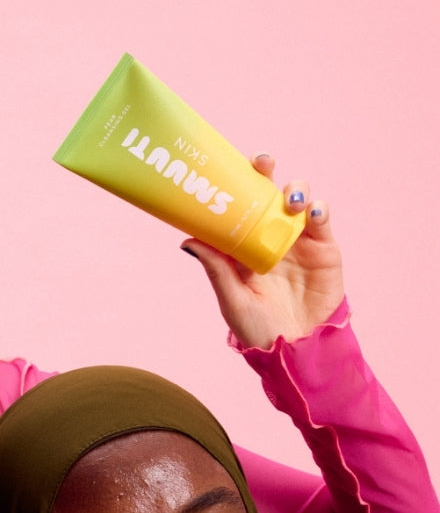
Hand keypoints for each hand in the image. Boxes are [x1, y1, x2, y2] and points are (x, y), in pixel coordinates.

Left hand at [182, 155, 344, 348]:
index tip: (226, 168)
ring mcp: (298, 239)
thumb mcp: (232, 299)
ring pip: (297, 199)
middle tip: (262, 163)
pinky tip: (311, 212)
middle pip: (268, 193)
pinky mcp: (324, 248)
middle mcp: (271, 235)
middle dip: (265, 172)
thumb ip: (216, 269)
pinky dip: (318, 209)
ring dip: (294, 190)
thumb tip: (187, 240)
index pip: (238, 205)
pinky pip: (321, 218)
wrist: (296, 349)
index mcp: (244, 245)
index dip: (235, 183)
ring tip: (290, 201)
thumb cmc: (258, 329)